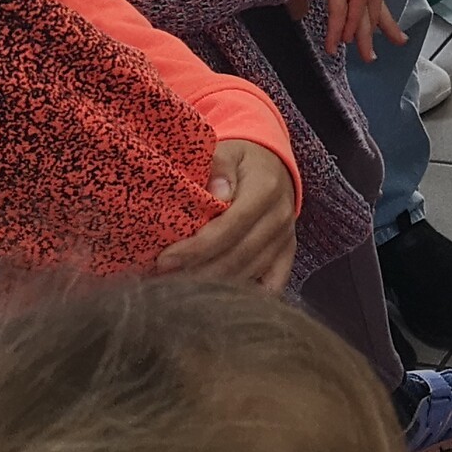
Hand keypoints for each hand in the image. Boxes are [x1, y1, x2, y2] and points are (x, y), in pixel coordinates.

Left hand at [155, 140, 296, 289]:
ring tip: (178, 290)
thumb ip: (219, 167)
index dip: (197, 247)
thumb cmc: (241, 161)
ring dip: (214, 286)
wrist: (273, 166)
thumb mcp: (228, 152)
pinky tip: (217, 300)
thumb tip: (216, 192)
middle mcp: (280, 217)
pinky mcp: (288, 253)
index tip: (164, 259)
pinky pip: (271, 285)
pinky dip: (246, 295)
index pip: (231, 226)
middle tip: (163, 281)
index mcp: (265, 189)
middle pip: (238, 256)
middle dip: (198, 272)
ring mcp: (286, 238)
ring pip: (250, 273)